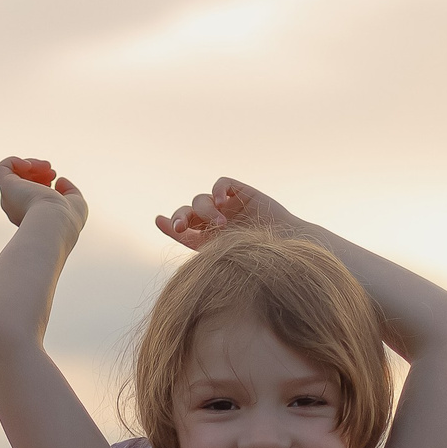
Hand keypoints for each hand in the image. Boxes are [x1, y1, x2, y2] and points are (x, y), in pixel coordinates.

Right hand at [0, 155, 86, 232]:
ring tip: (46, 167)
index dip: (43, 179)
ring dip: (31, 164)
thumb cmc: (67, 218)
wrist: (54, 222)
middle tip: (52, 172)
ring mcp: (10, 198)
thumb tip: (60, 180)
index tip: (56, 178)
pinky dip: (15, 161)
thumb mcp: (76, 203)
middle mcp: (17, 209)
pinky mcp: (6, 187)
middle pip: (22, 183)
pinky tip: (30, 165)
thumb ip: (70, 192)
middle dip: (38, 172)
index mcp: (31, 216)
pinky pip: (2, 168)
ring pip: (13, 174)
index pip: (31, 192)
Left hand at [155, 177, 295, 249]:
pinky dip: (217, 190)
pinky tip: (221, 202)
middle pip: (187, 212)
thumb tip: (173, 236)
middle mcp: (215, 222)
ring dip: (205, 211)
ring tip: (220, 224)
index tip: (159, 221)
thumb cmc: (255, 263)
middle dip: (181, 217)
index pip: (182, 229)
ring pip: (201, 199)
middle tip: (182, 228)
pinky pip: (222, 184)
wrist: (287, 253)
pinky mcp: (242, 193)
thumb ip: (196, 248)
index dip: (169, 224)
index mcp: (207, 241)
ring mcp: (228, 207)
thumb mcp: (220, 258)